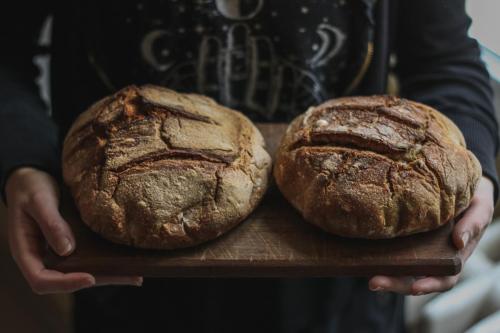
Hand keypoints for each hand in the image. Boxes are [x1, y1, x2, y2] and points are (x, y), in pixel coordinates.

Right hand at [6, 167, 142, 294]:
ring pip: (81, 271)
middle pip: (66, 281)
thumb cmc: (29, 187)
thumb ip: (51, 223)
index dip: (65, 284)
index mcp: (26, 252)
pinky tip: (127, 261)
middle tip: (129, 278)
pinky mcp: (70, 244)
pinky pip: (87, 257)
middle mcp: (42, 258)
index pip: (41, 280)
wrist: (31, 177)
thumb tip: (67, 250)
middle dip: (99, 280)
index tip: (90, 278)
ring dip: (108, 275)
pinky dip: (106, 261)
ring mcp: (56, 252)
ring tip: (136, 275)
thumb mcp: (38, 201)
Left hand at [368, 176, 494, 294]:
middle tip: (374, 282)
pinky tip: (361, 255)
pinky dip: (378, 257)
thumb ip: (474, 223)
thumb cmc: (474, 199)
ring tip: (368, 276)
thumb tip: (458, 241)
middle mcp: (433, 257)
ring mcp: (417, 249)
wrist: (462, 185)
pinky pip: (390, 250)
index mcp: (454, 256)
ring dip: (384, 275)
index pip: (443, 277)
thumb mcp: (480, 208)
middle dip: (395, 284)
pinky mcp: (403, 238)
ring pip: (399, 269)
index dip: (430, 284)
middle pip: (414, 279)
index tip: (416, 287)